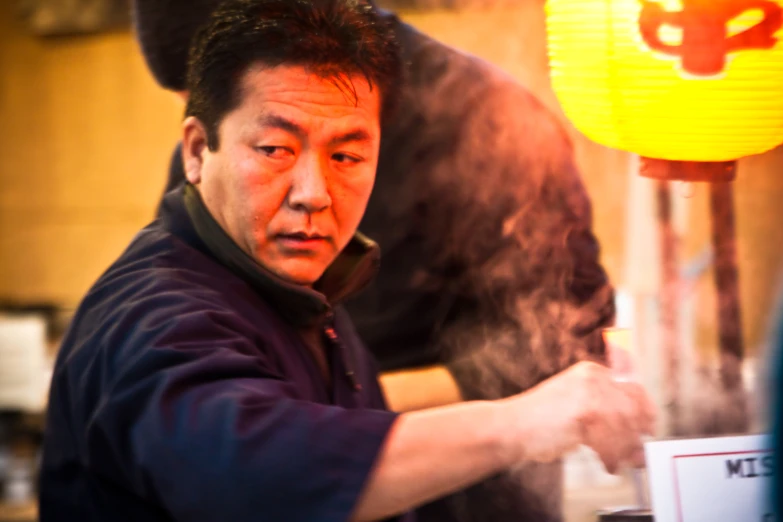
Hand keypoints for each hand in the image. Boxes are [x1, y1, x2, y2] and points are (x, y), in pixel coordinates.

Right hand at [499, 361, 655, 472]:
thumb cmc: (541, 421)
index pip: (634, 387)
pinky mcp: (585, 411)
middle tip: (637, 456)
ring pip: (624, 427)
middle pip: (634, 408)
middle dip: (636, 435)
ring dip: (623, 450)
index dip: (645, 410)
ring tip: (616, 462)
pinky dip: (611, 457)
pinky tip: (606, 464)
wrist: (511, 427)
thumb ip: (606, 411)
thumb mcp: (575, 403)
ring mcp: (589, 392)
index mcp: (591, 371)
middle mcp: (593, 377)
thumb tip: (640, 434)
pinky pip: (611, 440)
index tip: (649, 428)